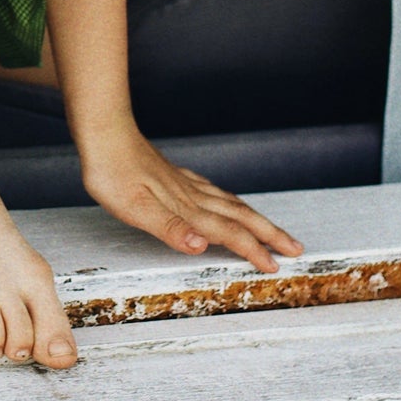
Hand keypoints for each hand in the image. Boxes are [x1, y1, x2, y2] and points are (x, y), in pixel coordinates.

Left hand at [73, 122, 303, 271]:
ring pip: (231, 203)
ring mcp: (186, 184)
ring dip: (255, 219)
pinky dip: (230, 202)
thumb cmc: (113, 173)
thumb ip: (170, 228)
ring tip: (272, 229)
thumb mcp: (135, 208)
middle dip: (270, 234)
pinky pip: (214, 193)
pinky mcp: (175, 176)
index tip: (275, 266)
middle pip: (241, 217)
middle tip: (296, 248)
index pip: (229, 233)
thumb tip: (200, 246)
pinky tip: (226, 201)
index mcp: (187, 209)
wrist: (104, 134)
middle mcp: (193, 196)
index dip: (253, 250)